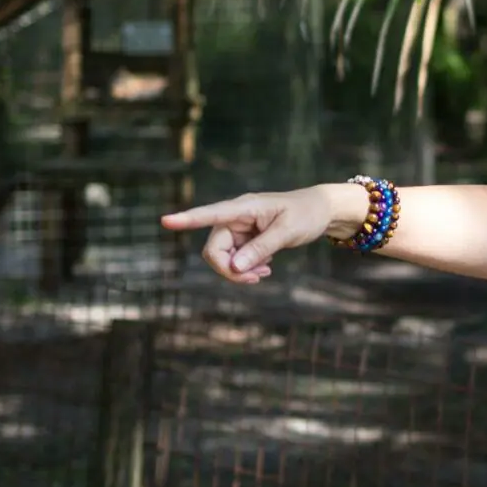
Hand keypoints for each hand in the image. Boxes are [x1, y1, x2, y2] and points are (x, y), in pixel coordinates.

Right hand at [160, 187, 353, 283]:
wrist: (321, 212)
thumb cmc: (306, 214)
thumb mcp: (287, 232)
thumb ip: (261, 249)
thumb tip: (235, 267)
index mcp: (243, 207)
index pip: (210, 214)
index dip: (187, 220)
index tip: (166, 221)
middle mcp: (235, 217)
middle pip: (214, 249)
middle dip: (229, 269)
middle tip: (257, 278)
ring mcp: (239, 229)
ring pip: (223, 258)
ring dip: (239, 271)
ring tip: (265, 273)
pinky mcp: (245, 239)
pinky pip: (234, 260)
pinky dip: (246, 269)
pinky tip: (264, 270)